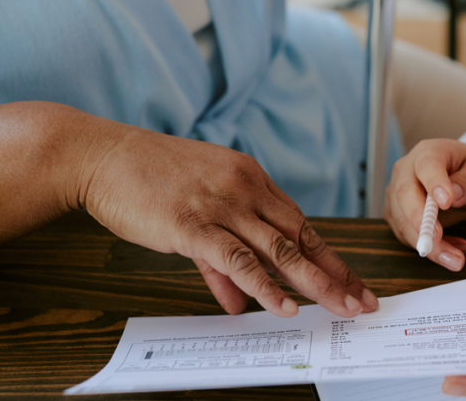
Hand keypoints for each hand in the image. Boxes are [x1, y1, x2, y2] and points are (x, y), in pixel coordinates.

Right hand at [77, 118, 377, 318]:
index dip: (330, 257)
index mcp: (251, 179)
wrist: (104, 156)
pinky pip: (236, 259)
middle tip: (361, 302)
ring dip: (312, 283)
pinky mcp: (193, 223)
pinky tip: (282, 306)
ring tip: (338, 308)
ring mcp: (222, 204)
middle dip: (335, 273)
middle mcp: (246, 188)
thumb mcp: (194, 212)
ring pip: (278, 249)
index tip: (353, 282)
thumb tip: (235, 301)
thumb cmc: (147, 181)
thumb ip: (218, 261)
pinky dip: (262, 285)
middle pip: (301, 237)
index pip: (301, 224)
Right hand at [384, 138, 465, 270]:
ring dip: (427, 244)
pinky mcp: (396, 214)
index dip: (434, 183)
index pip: (427, 165)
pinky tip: (452, 251)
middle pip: (404, 194)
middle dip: (420, 220)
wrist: (462, 179)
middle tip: (438, 239)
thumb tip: (454, 195)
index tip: (447, 202)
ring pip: (402, 221)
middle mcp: (406, 170)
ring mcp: (397, 192)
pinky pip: (407, 235)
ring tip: (455, 258)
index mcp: (428, 152)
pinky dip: (429, 249)